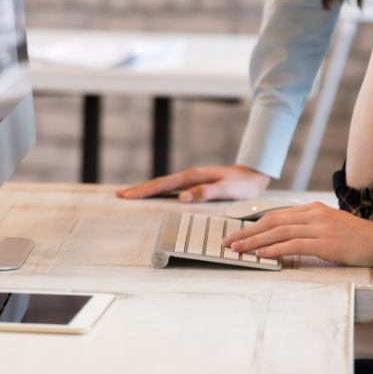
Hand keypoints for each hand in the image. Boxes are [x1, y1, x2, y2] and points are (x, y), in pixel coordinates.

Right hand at [115, 164, 270, 202]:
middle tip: (119, 195)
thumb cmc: (242, 185)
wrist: (253, 176)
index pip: (164, 184)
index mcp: (194, 177)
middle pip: (160, 183)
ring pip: (165, 185)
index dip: (145, 190)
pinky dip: (159, 191)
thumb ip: (206, 192)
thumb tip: (182, 197)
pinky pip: (172, 188)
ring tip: (129, 195)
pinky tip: (154, 196)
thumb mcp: (227, 189)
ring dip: (147, 190)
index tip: (127, 195)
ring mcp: (192, 180)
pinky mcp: (195, 184)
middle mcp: (190, 176)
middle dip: (140, 189)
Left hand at [222, 201, 372, 275]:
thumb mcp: (330, 227)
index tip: (237, 234)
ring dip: (255, 242)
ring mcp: (320, 227)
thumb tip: (283, 239)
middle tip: (228, 242)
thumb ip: (308, 229)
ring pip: (279, 231)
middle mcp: (314, 213)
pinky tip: (261, 255)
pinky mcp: (326, 242)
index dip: (254, 224)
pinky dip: (274, 249)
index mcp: (314, 208)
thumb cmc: (356, 240)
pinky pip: (293, 244)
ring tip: (238, 250)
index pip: (277, 214)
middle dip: (247, 232)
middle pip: (273, 220)